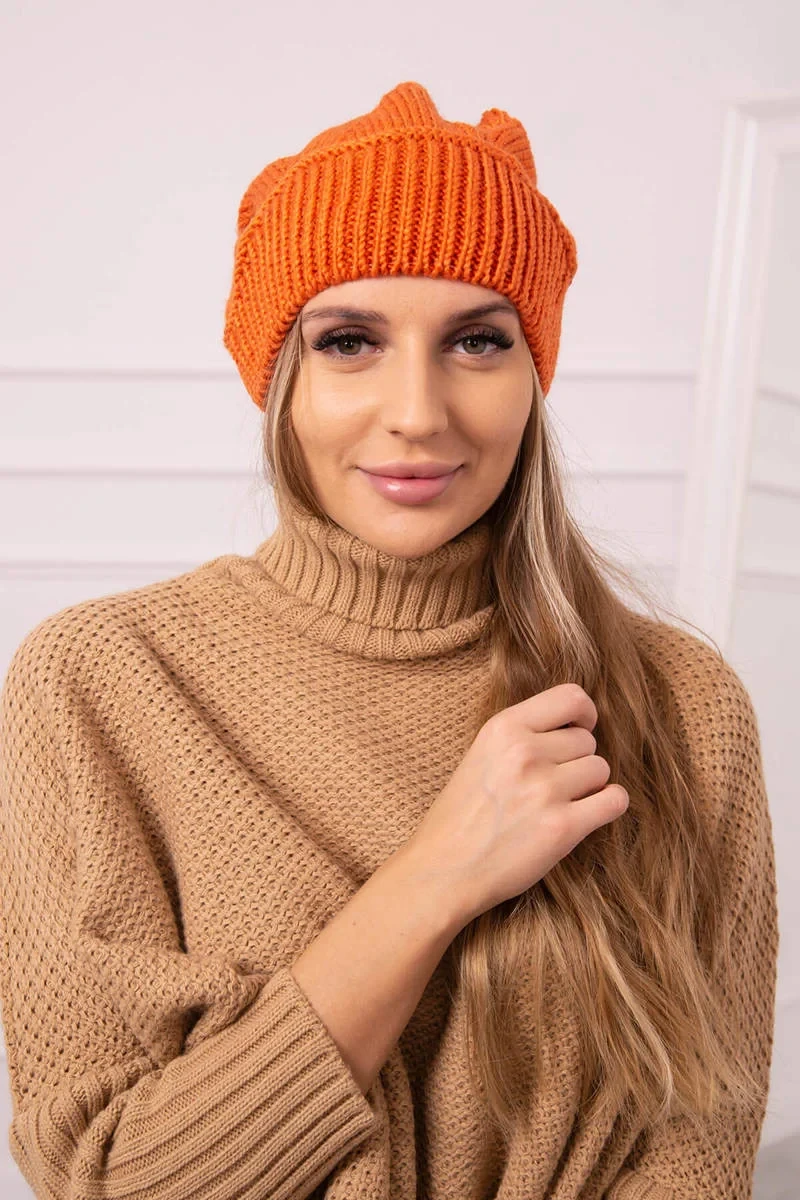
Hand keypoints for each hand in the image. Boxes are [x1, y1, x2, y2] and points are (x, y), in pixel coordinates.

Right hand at [398, 683, 628, 928]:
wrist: (443, 869)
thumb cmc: (460, 815)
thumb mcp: (482, 753)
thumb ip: (522, 735)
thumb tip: (573, 726)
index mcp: (504, 727)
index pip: (570, 697)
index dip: (584, 714)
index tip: (580, 729)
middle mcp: (525, 752)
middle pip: (587, 741)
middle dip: (577, 761)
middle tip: (551, 785)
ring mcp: (545, 789)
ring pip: (601, 770)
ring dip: (589, 787)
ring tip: (558, 804)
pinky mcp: (562, 826)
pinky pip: (614, 800)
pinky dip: (609, 806)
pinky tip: (590, 813)